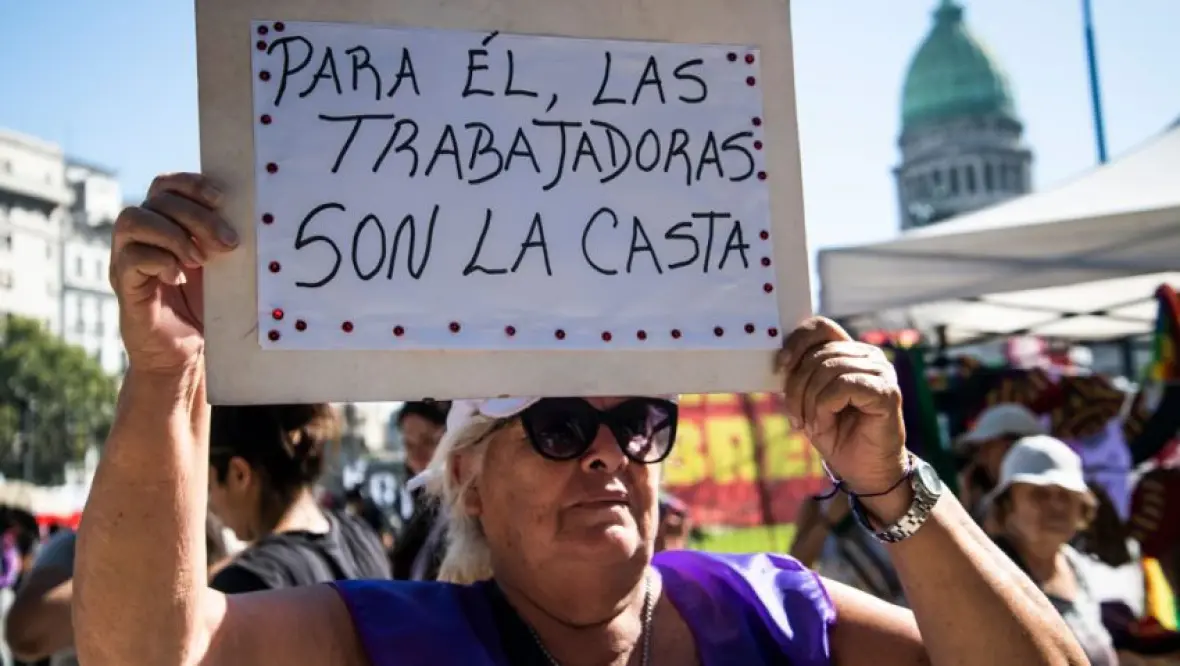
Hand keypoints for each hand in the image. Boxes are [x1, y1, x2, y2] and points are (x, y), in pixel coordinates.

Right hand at [111, 173, 238, 373]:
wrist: (186, 354)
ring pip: (133, 219)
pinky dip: (160, 261)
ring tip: (200, 261)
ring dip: (173, 235)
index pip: (166, 185)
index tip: (222, 199)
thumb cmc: (207, 307)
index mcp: (165, 225)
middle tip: (228, 242)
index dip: (191, 184)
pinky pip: (131, 257)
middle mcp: (142, 236)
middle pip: (157, 199)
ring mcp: (127, 258)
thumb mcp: (222, 268)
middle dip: (196, 215)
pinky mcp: (124, 284)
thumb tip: (255, 216)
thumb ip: (225, 241)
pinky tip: (179, 277)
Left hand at [778, 317, 906, 495]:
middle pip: (818, 354)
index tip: (780, 367)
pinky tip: (823, 425)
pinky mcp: (887, 392)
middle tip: (795, 417)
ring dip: (809, 402)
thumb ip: (800, 376)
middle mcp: (869, 356)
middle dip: (797, 387)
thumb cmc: (838, 434)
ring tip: (810, 424)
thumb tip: (779, 360)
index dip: (796, 342)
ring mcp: (881, 372)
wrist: (864, 470)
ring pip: (828, 369)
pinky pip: (843, 386)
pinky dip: (824, 407)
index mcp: (850, 352)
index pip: (821, 326)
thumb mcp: (809, 401)